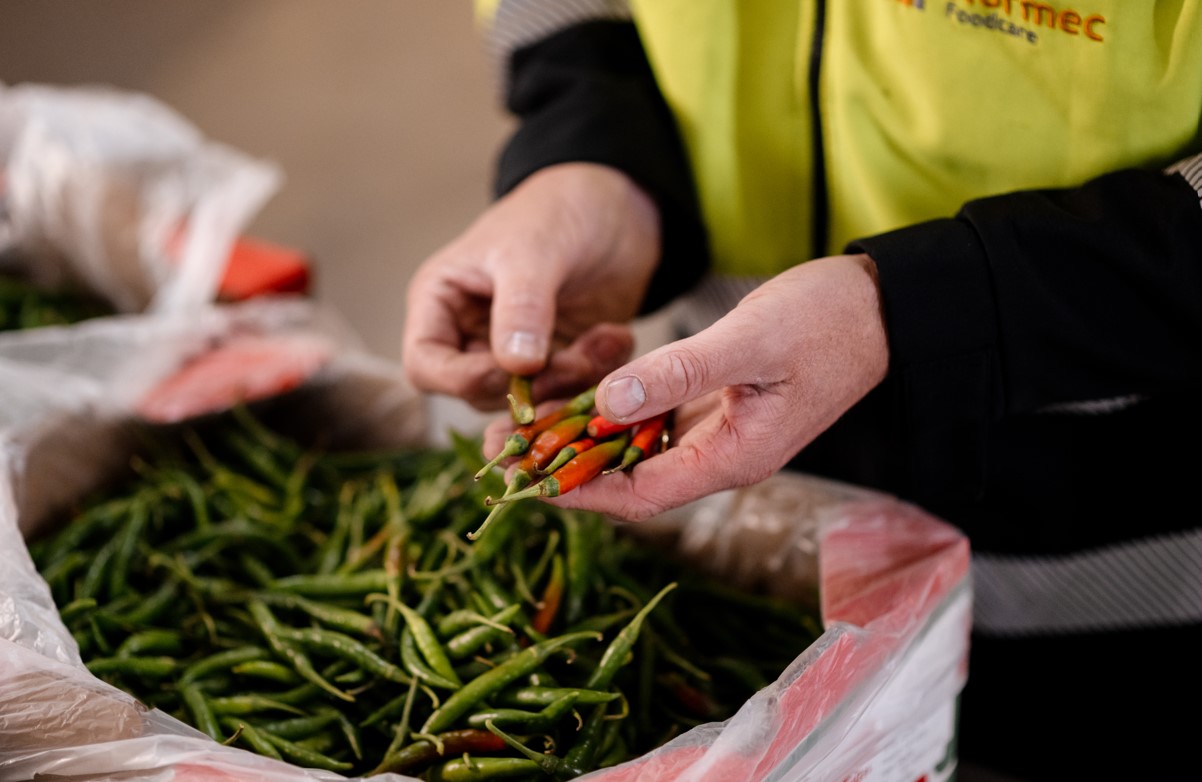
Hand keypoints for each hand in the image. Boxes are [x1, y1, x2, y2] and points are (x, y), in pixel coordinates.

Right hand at [401, 162, 660, 409]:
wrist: (617, 204)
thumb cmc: (558, 211)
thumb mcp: (533, 250)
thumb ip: (522, 307)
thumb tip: (514, 367)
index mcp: (442, 303)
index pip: (425, 366)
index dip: (463, 380)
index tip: (515, 370)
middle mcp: (472, 334)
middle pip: (481, 393)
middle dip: (531, 387)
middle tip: (575, 362)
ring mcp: (517, 352)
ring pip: (530, 401)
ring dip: (569, 383)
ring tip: (603, 342)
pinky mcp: (559, 360)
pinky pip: (570, 390)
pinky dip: (596, 374)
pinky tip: (616, 338)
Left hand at [542, 254, 889, 520]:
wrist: (882, 308)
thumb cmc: (826, 321)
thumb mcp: (750, 341)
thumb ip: (680, 372)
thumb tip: (606, 403)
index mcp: (733, 456)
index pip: (641, 495)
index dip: (579, 491)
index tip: (524, 480)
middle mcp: (723, 455)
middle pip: (631, 480)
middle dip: (566, 469)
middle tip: (502, 450)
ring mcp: (722, 433)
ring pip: (638, 452)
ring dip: (584, 443)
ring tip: (523, 426)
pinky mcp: (721, 407)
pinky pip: (655, 425)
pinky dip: (614, 417)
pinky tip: (577, 399)